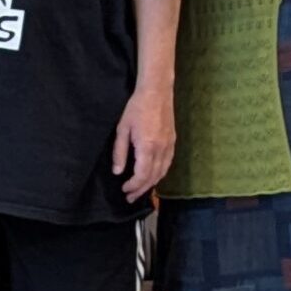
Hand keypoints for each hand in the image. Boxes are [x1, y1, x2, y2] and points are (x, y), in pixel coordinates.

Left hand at [112, 86, 176, 203]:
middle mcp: (161, 149)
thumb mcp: (122, 129)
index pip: (142, 175)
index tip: (124, 189)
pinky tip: (153, 177)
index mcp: (147, 147)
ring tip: (140, 191)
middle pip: (153, 177)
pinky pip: (167, 164)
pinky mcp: (173, 142)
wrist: (156, 92)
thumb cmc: (136, 108)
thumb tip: (118, 172)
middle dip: (141, 189)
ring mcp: (169, 146)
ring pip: (162, 172)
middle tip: (130, 197)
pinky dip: (160, 174)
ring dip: (151, 184)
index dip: (133, 186)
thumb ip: (120, 152)